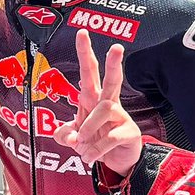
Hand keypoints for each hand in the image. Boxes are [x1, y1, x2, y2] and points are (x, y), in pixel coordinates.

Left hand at [55, 29, 142, 176]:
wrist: (115, 162)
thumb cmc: (94, 142)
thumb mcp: (73, 138)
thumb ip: (64, 134)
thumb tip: (68, 135)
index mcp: (92, 99)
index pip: (88, 72)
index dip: (85, 53)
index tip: (82, 32)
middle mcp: (107, 104)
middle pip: (112, 79)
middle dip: (113, 63)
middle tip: (117, 47)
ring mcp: (121, 117)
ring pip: (104, 110)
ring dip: (88, 128)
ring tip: (81, 144)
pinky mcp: (129, 133)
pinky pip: (110, 137)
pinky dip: (95, 150)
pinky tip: (88, 157)